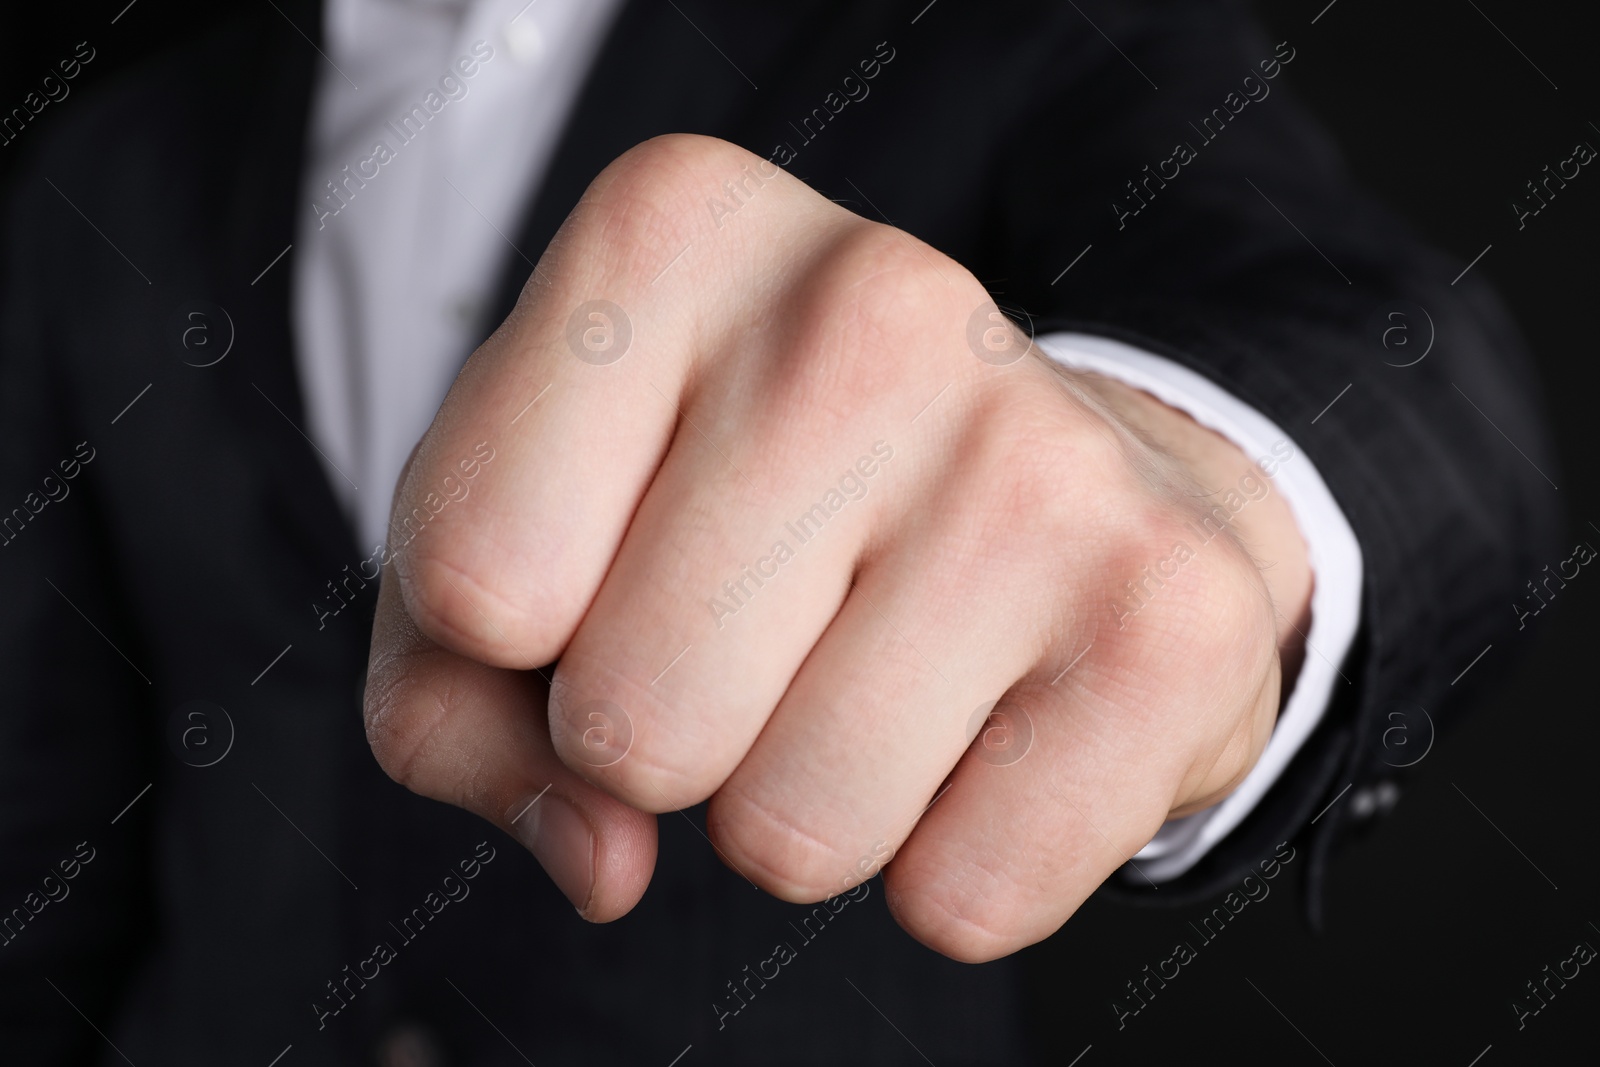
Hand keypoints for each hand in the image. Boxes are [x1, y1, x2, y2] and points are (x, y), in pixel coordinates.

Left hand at [362, 134, 1311, 960]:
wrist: (1066, 478)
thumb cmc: (751, 503)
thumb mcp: (534, 536)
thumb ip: (451, 694)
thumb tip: (599, 856)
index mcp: (675, 234)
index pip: (473, 573)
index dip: (515, 644)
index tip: (613, 571)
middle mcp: (870, 304)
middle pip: (632, 722)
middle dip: (670, 744)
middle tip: (768, 637)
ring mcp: (1039, 454)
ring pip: (789, 834)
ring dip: (803, 810)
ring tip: (879, 675)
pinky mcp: (1172, 617)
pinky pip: (959, 900)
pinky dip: (947, 868)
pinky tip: (989, 728)